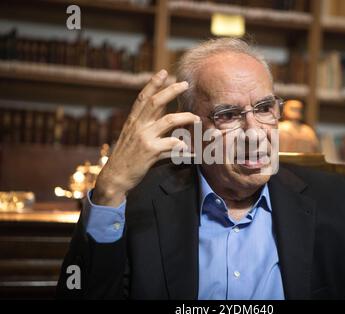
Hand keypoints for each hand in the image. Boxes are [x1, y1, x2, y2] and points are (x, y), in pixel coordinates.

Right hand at [92, 70, 198, 206]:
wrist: (115, 177)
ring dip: (186, 117)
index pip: (142, 97)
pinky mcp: (150, 151)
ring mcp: (144, 137)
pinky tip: (190, 149)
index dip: (153, 84)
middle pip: (156, 102)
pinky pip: (172, 144)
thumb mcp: (133, 137)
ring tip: (197, 118)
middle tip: (185, 84)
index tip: (163, 72)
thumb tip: (167, 117)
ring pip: (169, 120)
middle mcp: (138, 126)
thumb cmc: (127, 158)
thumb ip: (149, 126)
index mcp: (133, 121)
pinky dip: (183, 145)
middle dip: (171, 90)